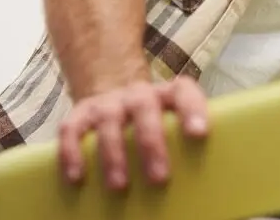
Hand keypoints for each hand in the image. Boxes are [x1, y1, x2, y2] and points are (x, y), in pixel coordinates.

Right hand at [58, 77, 208, 189]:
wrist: (115, 98)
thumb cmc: (154, 125)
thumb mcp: (172, 125)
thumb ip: (186, 143)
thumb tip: (207, 188)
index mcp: (167, 95)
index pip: (183, 92)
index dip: (192, 110)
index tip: (199, 133)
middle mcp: (137, 94)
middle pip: (144, 109)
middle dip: (150, 143)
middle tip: (159, 178)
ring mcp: (107, 103)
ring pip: (108, 120)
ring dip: (113, 153)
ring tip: (120, 185)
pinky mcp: (81, 114)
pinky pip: (72, 129)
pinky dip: (72, 152)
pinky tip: (77, 177)